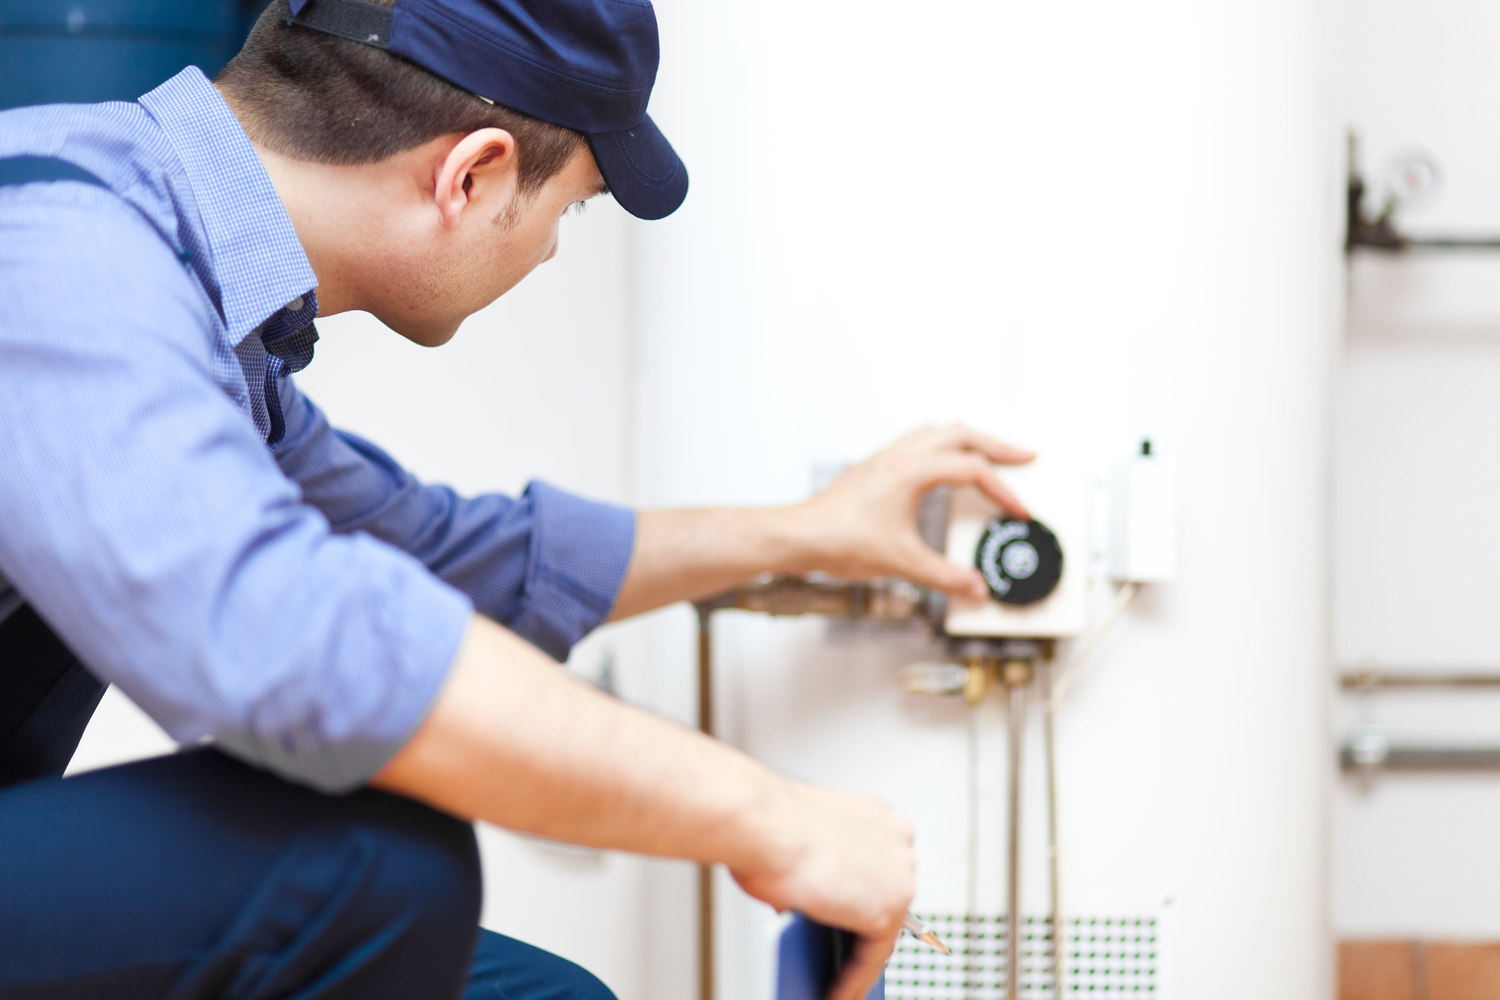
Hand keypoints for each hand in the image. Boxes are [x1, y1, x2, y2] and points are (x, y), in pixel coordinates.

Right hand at [730, 782, 915, 999]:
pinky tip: (835, 993)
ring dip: (857, 956)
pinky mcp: (888, 911)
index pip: (878, 866)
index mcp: (877, 816)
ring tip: (836, 979)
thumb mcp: (799, 843)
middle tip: (840, 953)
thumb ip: (816, 869)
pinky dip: (852, 980)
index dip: (862, 893)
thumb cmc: (766, 824)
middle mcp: (896, 840)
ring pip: (881, 929)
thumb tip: (808, 900)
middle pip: (884, 896)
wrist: (761, 824)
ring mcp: (898, 875)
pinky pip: (873, 957)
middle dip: (862, 925)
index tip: (852, 914)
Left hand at [792, 424, 1034, 598]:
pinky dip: (942, 447)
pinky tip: (944, 466)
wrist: (799, 536)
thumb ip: (945, 576)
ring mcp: (886, 457)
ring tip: (990, 455)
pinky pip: (918, 441)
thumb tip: (975, 587)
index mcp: (911, 470)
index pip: (972, 471)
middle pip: (961, 434)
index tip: (1018, 511)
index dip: (1003, 492)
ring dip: (968, 440)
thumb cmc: (838, 540)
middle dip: (997, 446)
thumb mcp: (902, 563)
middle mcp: (899, 455)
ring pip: (938, 431)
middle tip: (1024, 457)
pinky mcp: (876, 467)